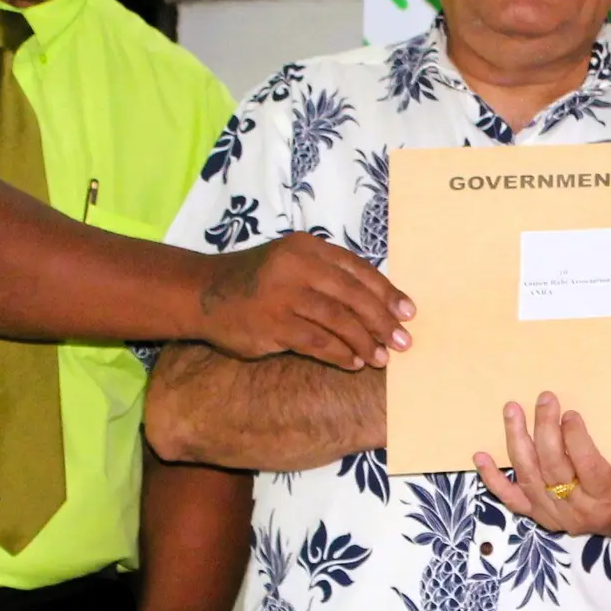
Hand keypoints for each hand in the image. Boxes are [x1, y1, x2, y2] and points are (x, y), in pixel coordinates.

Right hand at [200, 233, 412, 370]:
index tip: (407, 312)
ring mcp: (283, 295)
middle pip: (353, 295)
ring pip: (339, 320)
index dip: (386, 292)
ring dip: (365, 341)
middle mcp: (297, 266)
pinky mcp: (272, 323)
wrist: (203, 293)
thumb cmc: (257, 281)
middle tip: (402, 341)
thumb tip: (378, 303)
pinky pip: (317, 342)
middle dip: (382, 320)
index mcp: (307, 247)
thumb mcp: (291, 263)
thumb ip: (328, 276)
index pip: (358, 269)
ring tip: (381, 358)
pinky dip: (340, 354)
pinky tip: (353, 362)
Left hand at [476, 393, 610, 538]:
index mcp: (609, 496)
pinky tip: (480, 456)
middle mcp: (580, 510)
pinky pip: (512, 499)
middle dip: (545, 430)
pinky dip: (494, 478)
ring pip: (529, 477)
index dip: (576, 439)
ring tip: (513, 411)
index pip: (587, 466)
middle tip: (544, 400)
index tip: (570, 413)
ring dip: (518, 441)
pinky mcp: (540, 516)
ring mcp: (556, 515)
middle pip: (554, 468)